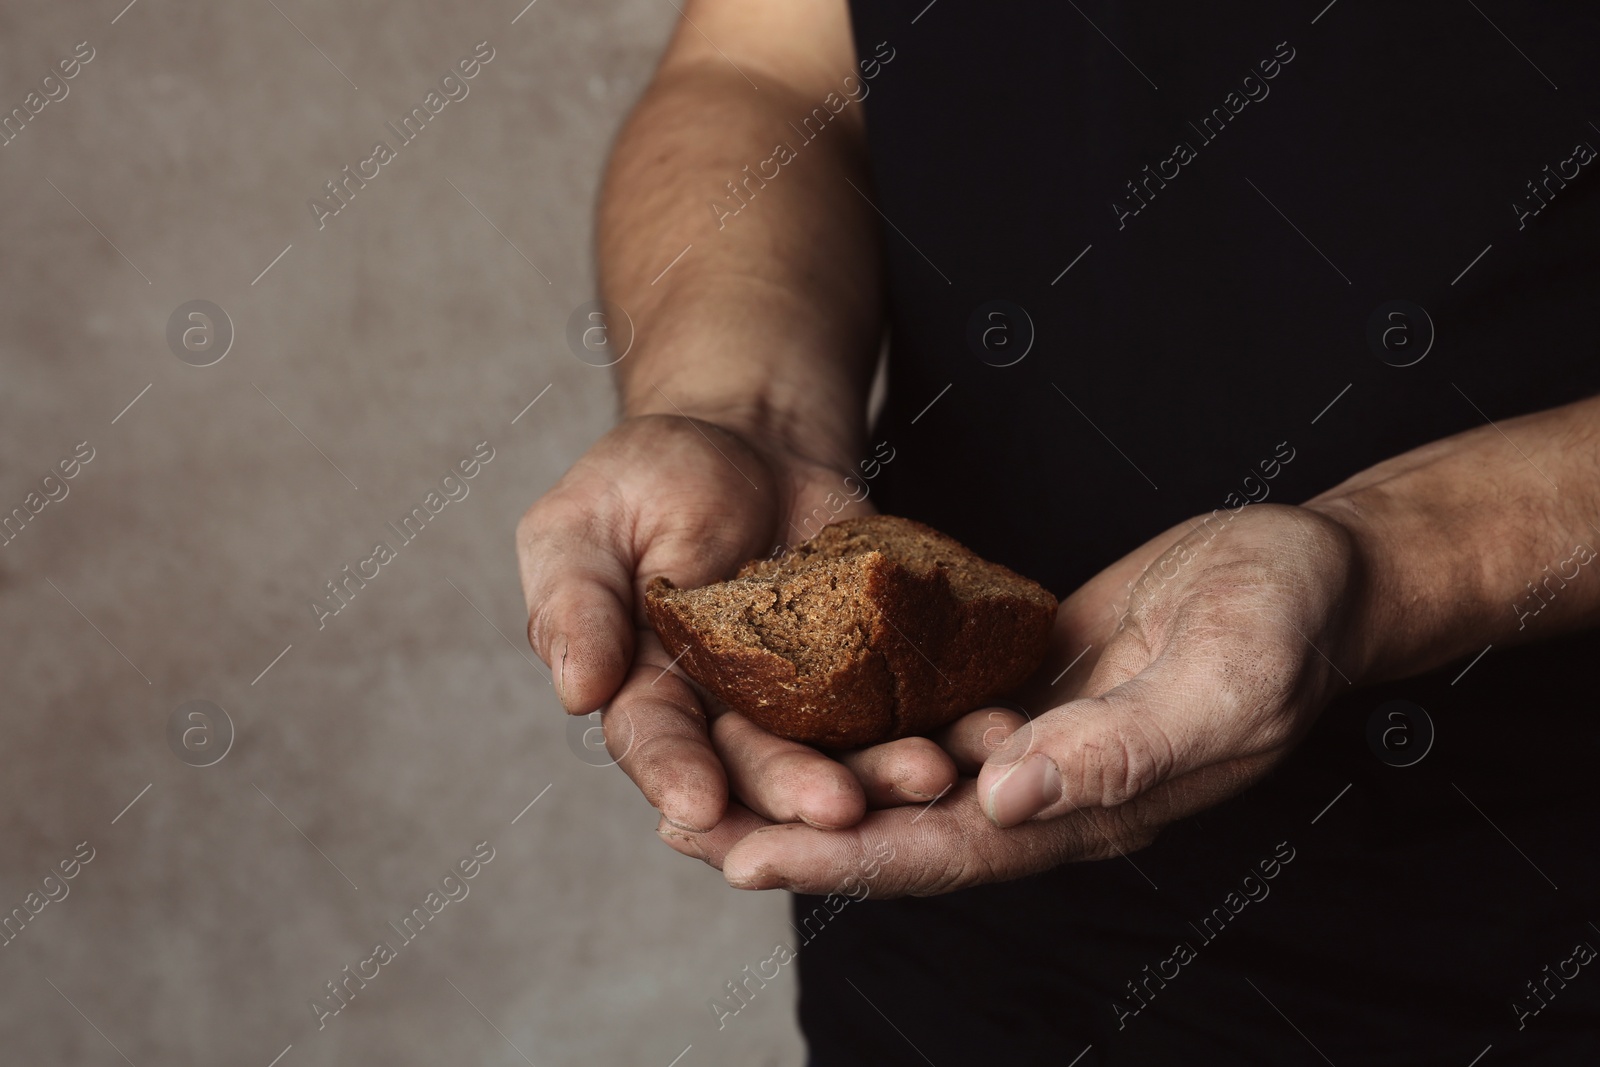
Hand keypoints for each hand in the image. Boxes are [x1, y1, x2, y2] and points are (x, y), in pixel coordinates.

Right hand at [517, 414, 957, 833]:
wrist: (751, 436)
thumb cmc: (649, 478)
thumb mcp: (582, 524)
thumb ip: (573, 603)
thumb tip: (578, 692)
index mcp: (645, 692)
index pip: (656, 743)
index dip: (676, 775)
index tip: (700, 807)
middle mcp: (727, 714)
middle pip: (759, 766)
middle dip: (797, 791)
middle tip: (839, 808)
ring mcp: (806, 698)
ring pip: (843, 752)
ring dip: (883, 773)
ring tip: (929, 774)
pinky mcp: (873, 668)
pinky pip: (911, 703)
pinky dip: (946, 720)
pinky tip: (982, 728)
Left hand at [659, 503, 1365, 896]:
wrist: (1310, 570)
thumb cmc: (1285, 620)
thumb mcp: (1224, 678)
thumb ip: (1123, 747)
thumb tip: (1007, 800)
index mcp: (1086, 805)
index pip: (945, 852)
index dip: (843, 860)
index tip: (742, 859)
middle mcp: (1042, 789)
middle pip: (898, 827)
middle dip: (790, 834)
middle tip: (679, 823)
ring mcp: (1027, 739)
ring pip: (897, 775)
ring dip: (806, 778)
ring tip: (702, 769)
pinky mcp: (1017, 684)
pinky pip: (922, 711)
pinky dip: (853, 715)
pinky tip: (787, 696)